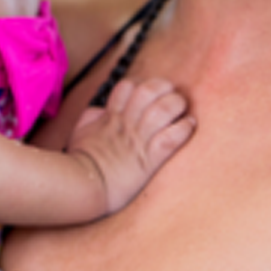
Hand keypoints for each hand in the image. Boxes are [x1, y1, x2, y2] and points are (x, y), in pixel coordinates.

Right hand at [67, 77, 194, 213]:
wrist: (84, 185)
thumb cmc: (81, 161)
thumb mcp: (81, 131)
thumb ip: (93, 116)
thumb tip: (102, 110)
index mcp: (111, 116)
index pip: (128, 86)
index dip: (141, 84)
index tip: (150, 91)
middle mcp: (127, 124)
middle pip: (149, 91)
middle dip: (163, 88)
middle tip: (171, 94)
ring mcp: (139, 140)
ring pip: (164, 110)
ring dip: (176, 105)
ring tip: (181, 108)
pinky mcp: (150, 159)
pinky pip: (172, 137)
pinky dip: (183, 128)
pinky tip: (188, 125)